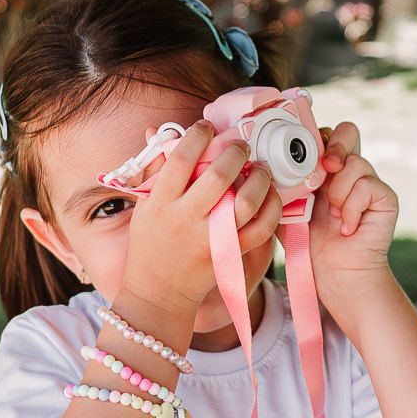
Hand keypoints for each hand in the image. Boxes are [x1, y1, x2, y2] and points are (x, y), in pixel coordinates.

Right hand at [122, 120, 282, 310]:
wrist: (159, 290)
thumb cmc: (150, 242)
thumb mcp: (144, 204)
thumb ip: (153, 167)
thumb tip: (161, 131)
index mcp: (161, 202)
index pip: (182, 159)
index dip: (199, 135)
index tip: (207, 127)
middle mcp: (186, 219)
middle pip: (219, 176)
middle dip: (236, 152)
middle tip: (242, 145)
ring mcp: (211, 238)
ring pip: (246, 201)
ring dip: (260, 177)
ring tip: (261, 167)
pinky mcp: (231, 254)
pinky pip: (262, 228)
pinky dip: (272, 207)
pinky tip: (270, 194)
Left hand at [278, 121, 397, 310]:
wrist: (335, 276)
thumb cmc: (309, 244)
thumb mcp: (286, 209)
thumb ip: (279, 184)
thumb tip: (263, 161)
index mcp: (325, 170)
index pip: (324, 135)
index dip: (314, 138)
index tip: (299, 155)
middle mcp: (349, 171)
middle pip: (348, 131)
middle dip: (334, 145)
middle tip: (326, 167)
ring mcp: (369, 183)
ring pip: (355, 163)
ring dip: (338, 190)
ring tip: (334, 214)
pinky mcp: (385, 198)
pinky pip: (368, 186)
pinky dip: (352, 208)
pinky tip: (347, 227)